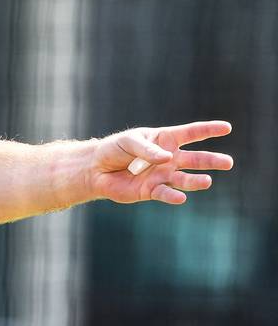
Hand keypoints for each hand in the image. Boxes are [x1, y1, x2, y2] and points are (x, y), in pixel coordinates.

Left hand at [89, 120, 232, 204]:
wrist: (96, 170)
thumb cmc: (114, 149)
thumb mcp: (129, 142)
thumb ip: (147, 149)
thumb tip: (167, 158)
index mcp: (165, 140)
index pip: (191, 133)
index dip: (208, 130)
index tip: (227, 128)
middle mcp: (169, 158)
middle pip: (195, 159)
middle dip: (211, 160)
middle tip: (228, 162)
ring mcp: (162, 175)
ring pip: (184, 179)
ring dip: (195, 181)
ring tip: (207, 181)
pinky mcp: (151, 191)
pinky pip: (165, 194)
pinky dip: (173, 196)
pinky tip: (181, 198)